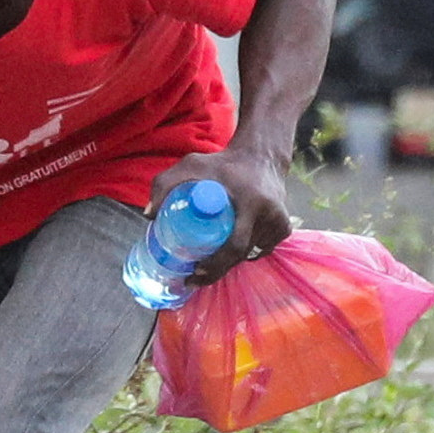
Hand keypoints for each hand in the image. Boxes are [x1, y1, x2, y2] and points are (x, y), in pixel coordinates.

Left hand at [149, 149, 294, 287]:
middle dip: (217, 271)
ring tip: (208, 264)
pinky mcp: (284, 227)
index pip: (234, 245)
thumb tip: (148, 216)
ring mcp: (280, 223)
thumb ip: (164, 184)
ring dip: (230, 263)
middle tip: (194, 278)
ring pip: (250, 254)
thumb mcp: (190, 165)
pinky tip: (230, 252)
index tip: (195, 272)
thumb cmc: (222, 162)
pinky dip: (245, 254)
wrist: (261, 154)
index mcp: (251, 203)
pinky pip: (261, 249)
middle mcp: (270, 215)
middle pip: (241, 255)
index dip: (215, 264)